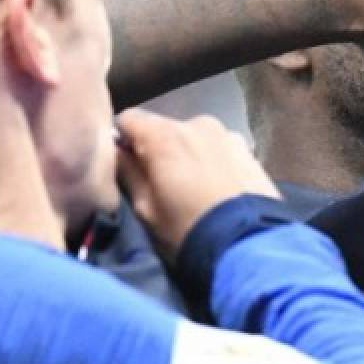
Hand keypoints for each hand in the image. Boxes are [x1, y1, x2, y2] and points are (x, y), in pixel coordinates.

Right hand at [115, 109, 279, 256]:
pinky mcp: (248, 150)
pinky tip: (218, 189)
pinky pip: (220, 149)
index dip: (122, 140)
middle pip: (164, 129)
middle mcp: (196, 123)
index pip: (128, 119)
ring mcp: (227, 134)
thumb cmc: (187, 229)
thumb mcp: (145, 209)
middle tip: (161, 184)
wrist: (248, 245)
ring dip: (189, 155)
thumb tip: (115, 151)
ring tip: (195, 189)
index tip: (125, 164)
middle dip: (158, 150)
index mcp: (164, 135)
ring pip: (194, 139)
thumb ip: (127, 173)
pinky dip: (213, 162)